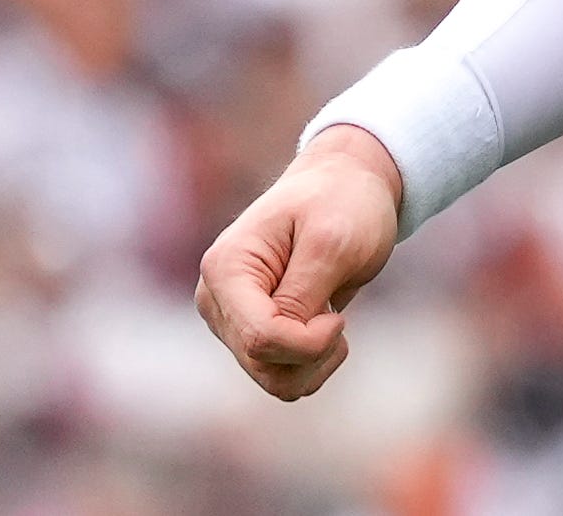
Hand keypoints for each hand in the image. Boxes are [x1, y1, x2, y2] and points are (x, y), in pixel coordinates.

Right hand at [194, 125, 403, 399]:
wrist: (346, 184)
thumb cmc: (342, 202)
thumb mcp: (332, 241)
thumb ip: (302, 294)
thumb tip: (276, 340)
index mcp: (225, 270)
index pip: (259, 339)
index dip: (309, 342)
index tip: (338, 318)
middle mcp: (217, 300)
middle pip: (262, 364)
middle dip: (313, 353)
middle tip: (338, 316)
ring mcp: (232, 319)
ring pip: (271, 379)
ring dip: (314, 363)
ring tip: (333, 319)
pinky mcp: (252, 332)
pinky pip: (280, 375)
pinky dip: (312, 363)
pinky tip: (325, 326)